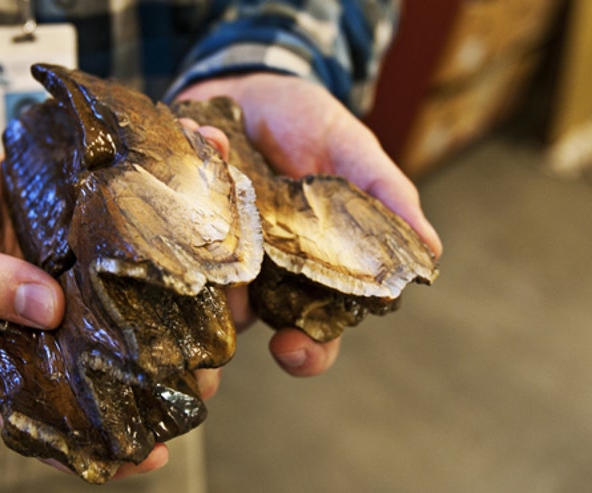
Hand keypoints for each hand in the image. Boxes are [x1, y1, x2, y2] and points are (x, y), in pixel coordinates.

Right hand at [0, 146, 221, 478]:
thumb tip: (47, 308)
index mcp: (5, 347)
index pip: (53, 411)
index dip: (97, 439)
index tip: (148, 456)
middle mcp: (49, 319)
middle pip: (111, 360)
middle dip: (161, 376)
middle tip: (203, 382)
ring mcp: (74, 275)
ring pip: (133, 303)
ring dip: (180, 309)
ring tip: (223, 313)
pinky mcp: (89, 229)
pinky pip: (129, 235)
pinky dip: (164, 227)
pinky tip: (203, 218)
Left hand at [176, 73, 442, 376]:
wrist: (253, 86)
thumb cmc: (310, 126)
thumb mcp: (352, 150)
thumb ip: (383, 194)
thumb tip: (430, 250)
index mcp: (300, 266)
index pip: (309, 328)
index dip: (305, 350)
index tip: (291, 349)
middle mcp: (250, 266)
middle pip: (240, 321)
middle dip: (224, 339)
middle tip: (215, 332)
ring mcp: (206, 243)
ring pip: (192, 281)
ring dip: (191, 264)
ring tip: (199, 230)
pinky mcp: (170, 212)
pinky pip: (161, 213)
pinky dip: (176, 177)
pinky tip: (200, 138)